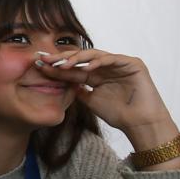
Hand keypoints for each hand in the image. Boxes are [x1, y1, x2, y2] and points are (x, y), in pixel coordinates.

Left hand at [32, 48, 178, 148]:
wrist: (139, 124)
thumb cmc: (118, 114)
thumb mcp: (90, 101)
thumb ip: (77, 90)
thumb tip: (61, 82)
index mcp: (97, 75)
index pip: (74, 67)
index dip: (57, 66)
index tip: (40, 65)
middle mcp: (107, 67)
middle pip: (82, 57)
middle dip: (63, 58)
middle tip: (47, 60)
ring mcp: (120, 63)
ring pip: (95, 54)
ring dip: (78, 58)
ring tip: (63, 64)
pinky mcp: (133, 63)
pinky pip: (113, 58)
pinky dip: (99, 61)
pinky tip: (86, 67)